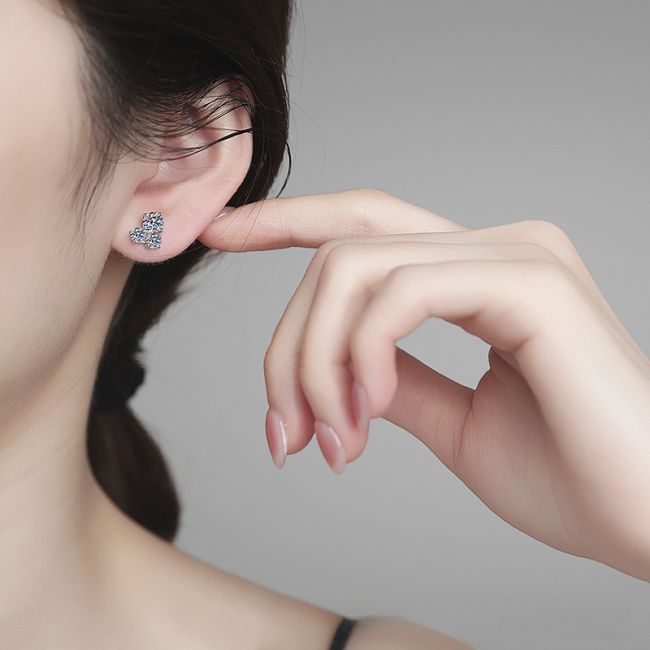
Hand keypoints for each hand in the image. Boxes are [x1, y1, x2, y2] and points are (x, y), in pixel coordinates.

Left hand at [198, 188, 649, 581]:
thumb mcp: (454, 425)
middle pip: (341, 253)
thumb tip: (340, 366)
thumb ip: (396, 379)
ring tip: (328, 441)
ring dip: (315, 361)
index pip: (364, 227)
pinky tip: (368, 414)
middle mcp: (495, 247)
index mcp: (479, 274)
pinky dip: (361, 354)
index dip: (286, 221)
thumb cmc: (568, 478)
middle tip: (283, 432)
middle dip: (287, 341)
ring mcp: (513, 254)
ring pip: (354, 268)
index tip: (221, 233)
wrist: (648, 520)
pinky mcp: (528, 280)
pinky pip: (399, 292)